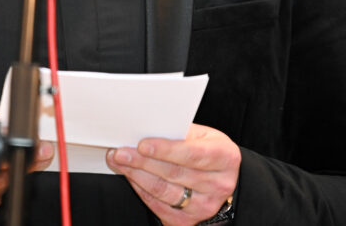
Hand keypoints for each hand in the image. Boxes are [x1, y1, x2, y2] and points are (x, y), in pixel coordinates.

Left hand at [106, 124, 240, 225]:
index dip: (166, 150)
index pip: (192, 154)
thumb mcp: (204, 136)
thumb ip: (179, 133)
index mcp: (225, 157)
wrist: (224, 180)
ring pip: (164, 191)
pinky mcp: (188, 220)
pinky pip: (159, 206)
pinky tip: (132, 177)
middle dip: (142, 162)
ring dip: (137, 176)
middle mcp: (218, 184)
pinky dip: (142, 190)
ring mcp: (205, 205)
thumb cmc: (210, 152)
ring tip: (120, 163)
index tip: (142, 144)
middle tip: (121, 152)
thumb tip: (146, 129)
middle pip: (174, 173)